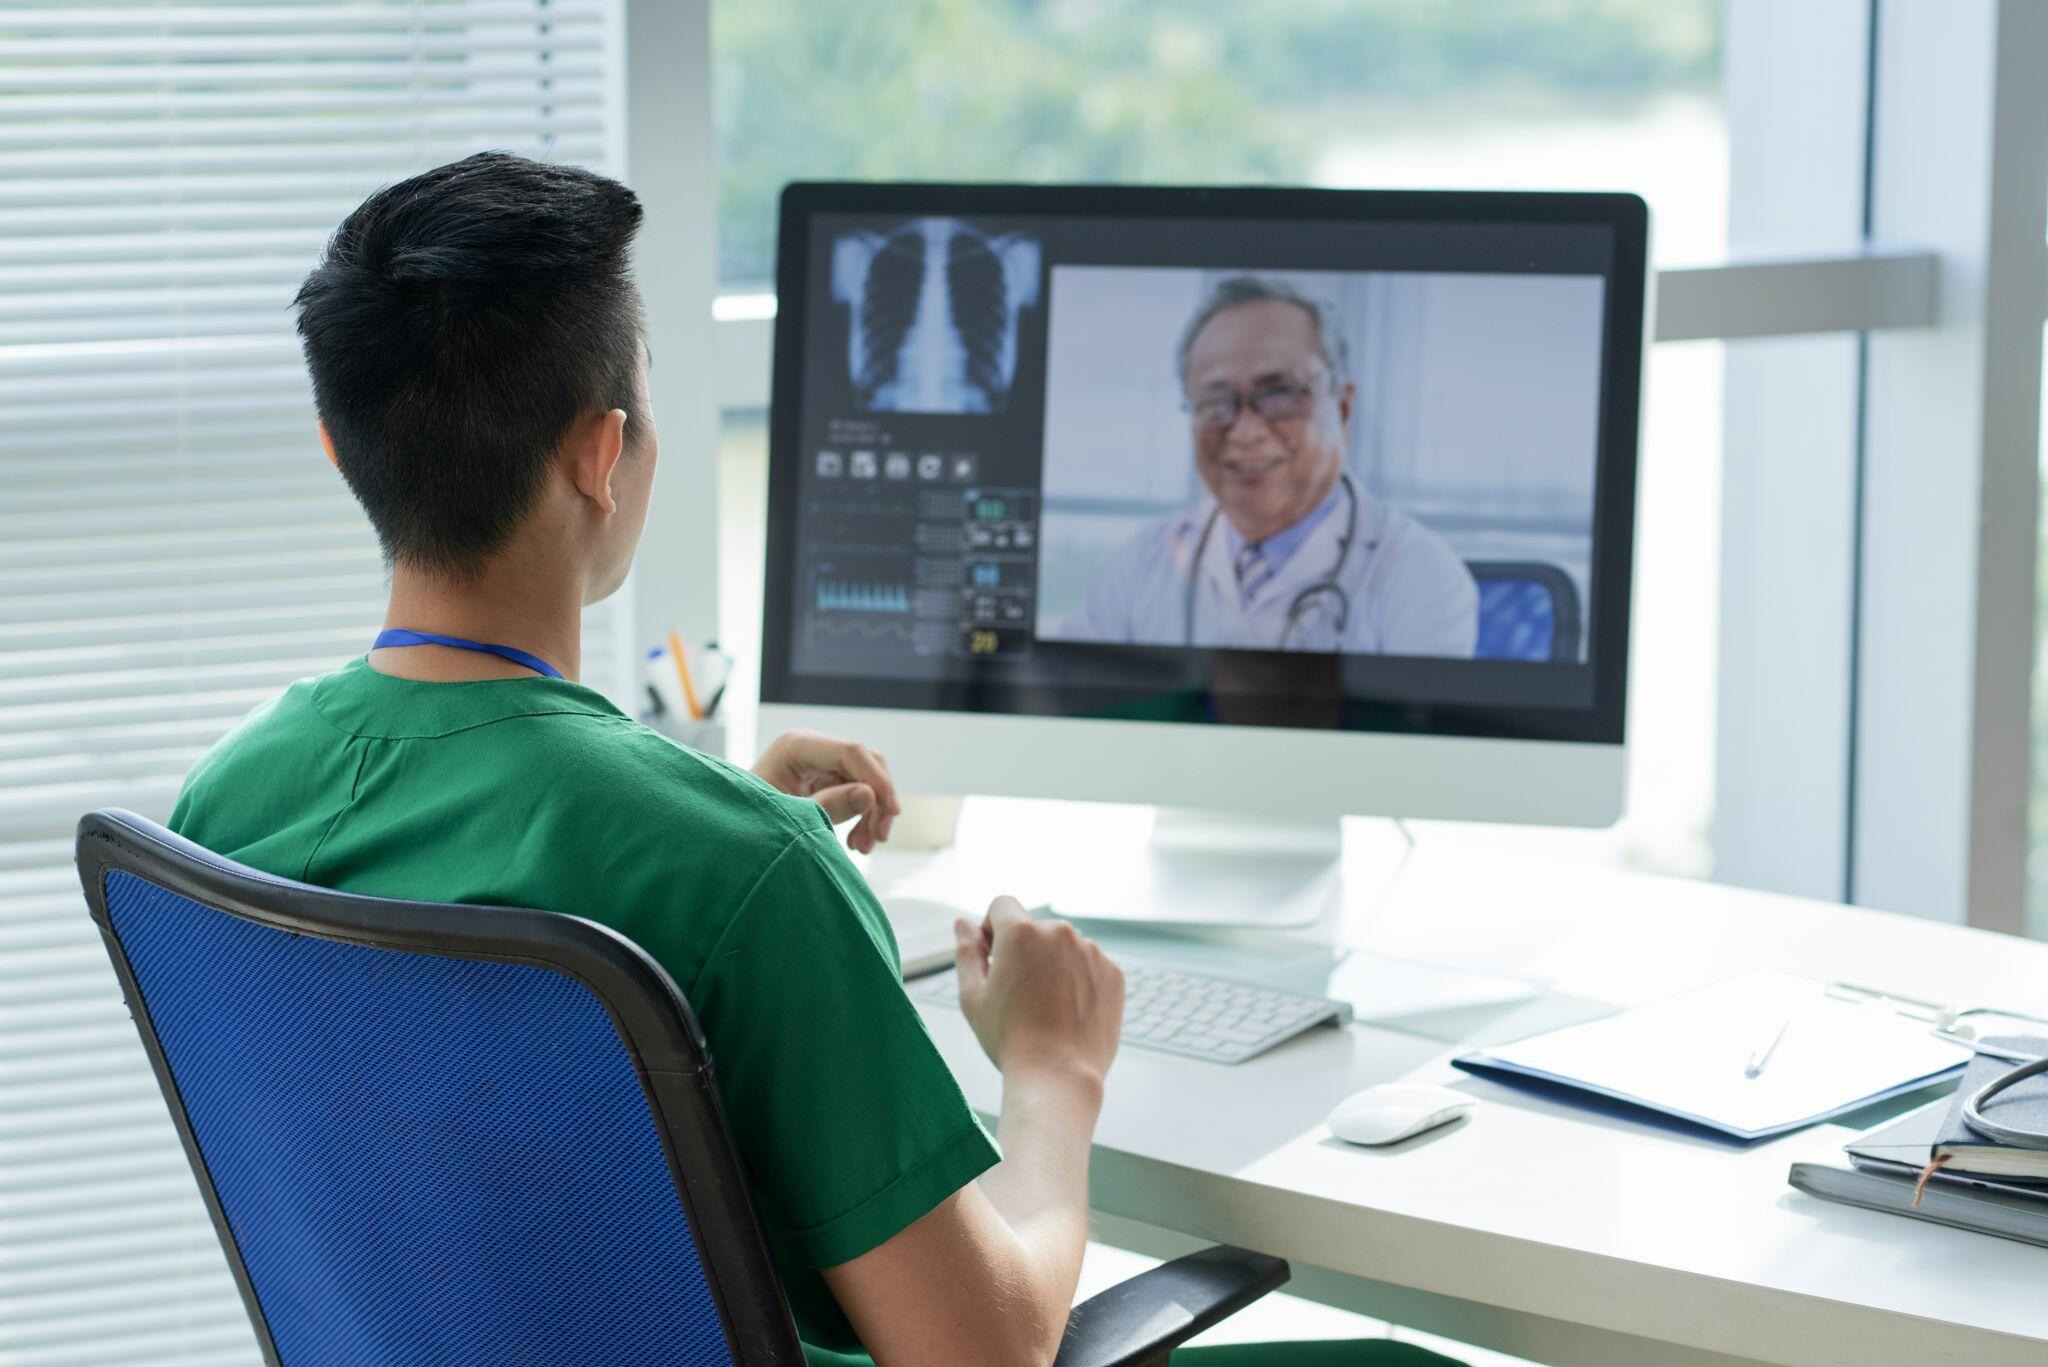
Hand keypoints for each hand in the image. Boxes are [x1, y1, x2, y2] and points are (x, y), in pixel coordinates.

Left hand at [752, 729, 899, 853]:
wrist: (729, 836)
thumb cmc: (748, 824)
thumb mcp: (789, 818)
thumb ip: (829, 806)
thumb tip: (871, 796)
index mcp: (796, 746)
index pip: (851, 752)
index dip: (877, 780)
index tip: (892, 812)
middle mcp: (811, 747)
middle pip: (864, 764)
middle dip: (877, 800)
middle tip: (878, 838)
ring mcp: (818, 762)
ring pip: (865, 780)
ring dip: (871, 813)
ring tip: (863, 848)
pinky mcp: (822, 779)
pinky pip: (855, 793)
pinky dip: (861, 817)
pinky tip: (856, 843)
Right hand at [953, 896, 1123, 1089]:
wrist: (1058, 1076)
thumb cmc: (1009, 1039)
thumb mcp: (973, 995)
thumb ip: (967, 951)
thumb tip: (962, 923)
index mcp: (1021, 932)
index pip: (1002, 905)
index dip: (992, 929)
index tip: (995, 959)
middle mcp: (1060, 932)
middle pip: (1035, 929)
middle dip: (1025, 951)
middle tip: (1019, 995)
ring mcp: (1092, 952)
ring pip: (1064, 948)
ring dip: (1054, 966)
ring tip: (1047, 1009)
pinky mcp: (1114, 974)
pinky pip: (1090, 966)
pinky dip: (1080, 982)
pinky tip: (1069, 1014)